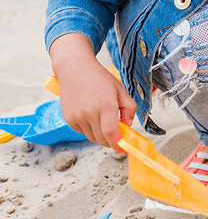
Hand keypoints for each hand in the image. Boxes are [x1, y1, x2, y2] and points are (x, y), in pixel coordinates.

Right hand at [50, 36, 137, 150]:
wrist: (75, 69)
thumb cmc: (100, 79)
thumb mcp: (120, 90)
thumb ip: (129, 108)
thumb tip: (127, 126)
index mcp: (105, 105)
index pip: (111, 133)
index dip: (117, 144)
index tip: (123, 149)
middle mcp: (89, 113)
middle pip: (101, 139)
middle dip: (111, 141)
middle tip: (117, 134)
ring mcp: (77, 117)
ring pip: (91, 137)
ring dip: (100, 135)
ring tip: (104, 120)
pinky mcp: (68, 118)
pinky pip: (82, 131)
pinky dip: (89, 129)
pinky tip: (92, 116)